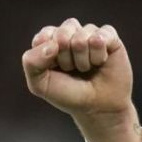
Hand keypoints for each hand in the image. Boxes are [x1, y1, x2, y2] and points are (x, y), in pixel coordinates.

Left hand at [22, 18, 141, 141]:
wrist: (97, 107)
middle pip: (62, 34)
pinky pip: (100, 38)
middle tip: (72, 70)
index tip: (53, 70)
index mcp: (49, 41)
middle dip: (66, 58)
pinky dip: (98, 56)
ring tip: (86, 68)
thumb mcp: (39, 84)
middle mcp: (69, 33)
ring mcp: (89, 33)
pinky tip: (100, 62)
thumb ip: (31, 62)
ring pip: (81, 37)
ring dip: (83, 61)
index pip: (43, 36)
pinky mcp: (109, 36)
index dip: (48, 56)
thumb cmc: (67, 94)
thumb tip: (52, 44)